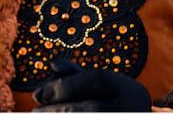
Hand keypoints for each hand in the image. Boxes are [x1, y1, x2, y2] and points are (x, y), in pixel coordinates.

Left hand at [32, 57, 152, 111]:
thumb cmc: (112, 105)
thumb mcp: (98, 88)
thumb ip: (76, 75)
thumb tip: (53, 64)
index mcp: (132, 91)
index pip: (98, 80)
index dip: (64, 87)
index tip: (36, 95)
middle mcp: (137, 108)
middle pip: (96, 108)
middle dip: (61, 109)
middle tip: (36, 111)